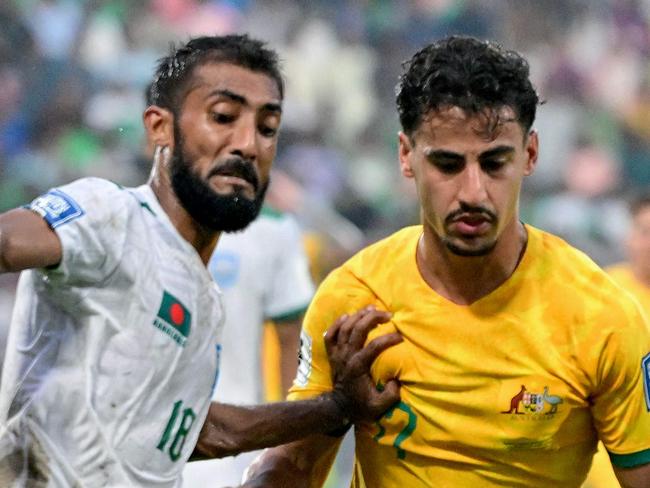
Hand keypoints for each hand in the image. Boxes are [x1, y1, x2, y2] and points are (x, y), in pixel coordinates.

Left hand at [324, 306, 401, 421]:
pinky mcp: (332, 354)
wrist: (338, 408)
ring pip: (344, 327)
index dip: (388, 339)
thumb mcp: (379, 407)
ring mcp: (337, 354)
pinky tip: (347, 316)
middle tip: (388, 314)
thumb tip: (396, 380)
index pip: (374, 346)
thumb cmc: (361, 406)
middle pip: (357, 329)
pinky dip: (337, 323)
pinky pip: (330, 334)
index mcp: (358, 366)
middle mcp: (346, 356)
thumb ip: (391, 395)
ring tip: (372, 309)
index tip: (400, 337)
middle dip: (373, 318)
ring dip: (358, 315)